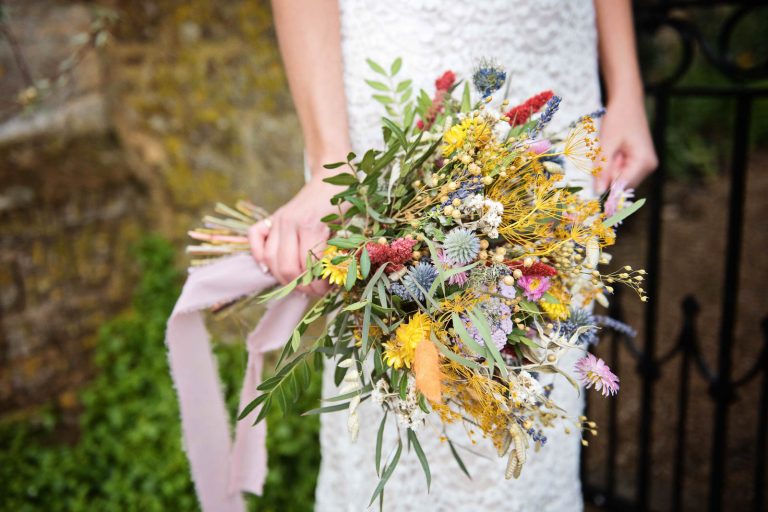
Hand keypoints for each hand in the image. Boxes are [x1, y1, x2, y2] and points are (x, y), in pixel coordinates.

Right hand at [248, 171, 340, 295]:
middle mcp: (290, 222)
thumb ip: (334, 254)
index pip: (308, 267)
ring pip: (270, 259)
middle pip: (286, 267)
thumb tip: (326, 282)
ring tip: (298, 283)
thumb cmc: (343, 205)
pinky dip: (258, 255)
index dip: (317, 285)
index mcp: (311, 225)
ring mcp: (278, 219)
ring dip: (283, 278)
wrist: (332, 179)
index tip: (326, 290)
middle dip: (300, 286)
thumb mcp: (345, 229)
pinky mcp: (272, 217)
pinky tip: (270, 267)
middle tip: (313, 290)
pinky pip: (255, 238)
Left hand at [595, 95, 657, 193]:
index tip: (592, 187)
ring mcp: (645, 164)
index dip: (607, 187)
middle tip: (606, 154)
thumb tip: (599, 192)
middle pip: (622, 184)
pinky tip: (614, 150)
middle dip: (608, 174)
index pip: (623, 186)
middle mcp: (648, 166)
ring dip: (610, 168)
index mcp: (644, 162)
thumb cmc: (618, 118)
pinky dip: (613, 164)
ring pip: (620, 178)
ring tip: (611, 149)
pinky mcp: (639, 161)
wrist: (627, 101)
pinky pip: (621, 170)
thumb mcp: (607, 143)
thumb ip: (603, 168)